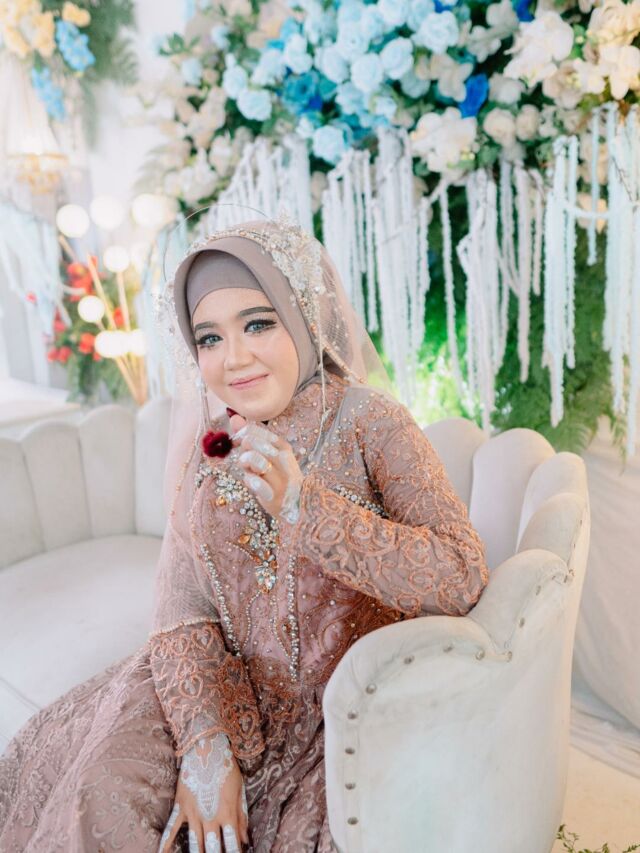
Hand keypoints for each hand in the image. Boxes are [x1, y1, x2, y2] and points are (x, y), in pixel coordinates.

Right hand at [159, 733, 247, 852]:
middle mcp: (209, 816)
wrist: (206, 747)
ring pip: (194, 842)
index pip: (231, 843)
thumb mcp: (239, 789)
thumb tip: (244, 839)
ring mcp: (193, 812)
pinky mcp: (181, 805)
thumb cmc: (227, 766)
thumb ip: (241, 816)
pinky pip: (171, 827)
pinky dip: (165, 842)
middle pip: (211, 847)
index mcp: (227, 813)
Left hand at [230, 417, 302, 522]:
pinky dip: (249, 481)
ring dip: (245, 466)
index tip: (241, 445)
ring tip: (250, 472)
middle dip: (243, 451)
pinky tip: (254, 484)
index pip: (255, 430)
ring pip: (252, 459)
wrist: (298, 505)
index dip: (242, 436)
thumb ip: (250, 435)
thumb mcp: (267, 455)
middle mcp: (283, 459)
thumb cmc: (278, 477)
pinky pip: (253, 481)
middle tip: (247, 462)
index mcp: (282, 446)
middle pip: (250, 442)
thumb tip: (234, 417)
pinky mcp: (274, 494)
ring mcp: (280, 477)